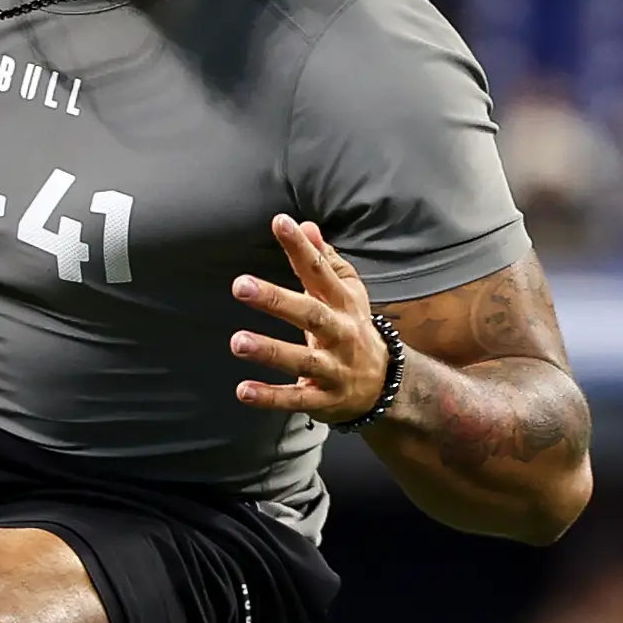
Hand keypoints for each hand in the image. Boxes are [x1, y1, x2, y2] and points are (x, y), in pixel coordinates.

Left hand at [228, 215, 391, 421]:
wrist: (384, 384)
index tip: (280, 223)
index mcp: (343, 302)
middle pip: (310, 314)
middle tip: (240, 286)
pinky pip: (296, 399)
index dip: (301, 247)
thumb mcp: (346, 292)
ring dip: (270, 351)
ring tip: (237, 342)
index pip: (321, 270)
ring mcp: (333, 368)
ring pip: (302, 359)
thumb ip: (323, 260)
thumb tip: (304, 224)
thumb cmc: (352, 328)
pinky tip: (244, 390)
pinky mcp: (324, 399)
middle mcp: (340, 333)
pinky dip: (270, 396)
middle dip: (276, 300)